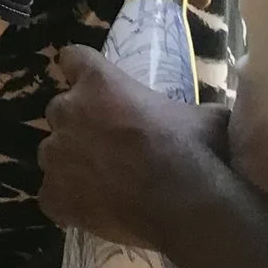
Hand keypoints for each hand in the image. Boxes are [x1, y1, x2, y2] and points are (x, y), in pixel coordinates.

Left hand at [40, 43, 227, 250]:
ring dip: (70, 162)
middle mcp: (68, 112)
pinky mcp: (53, 195)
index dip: (82, 71)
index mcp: (99, 81)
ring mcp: (55, 156)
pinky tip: (93, 210)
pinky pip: (51, 195)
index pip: (73, 58)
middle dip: (78, 123)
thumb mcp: (202, 115)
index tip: (91, 84)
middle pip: (60, 109)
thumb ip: (188, 108)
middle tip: (107, 143)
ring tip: (102, 181)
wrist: (184, 203)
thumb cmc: (195, 149)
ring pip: (52, 153)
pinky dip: (67, 201)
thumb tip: (215, 113)